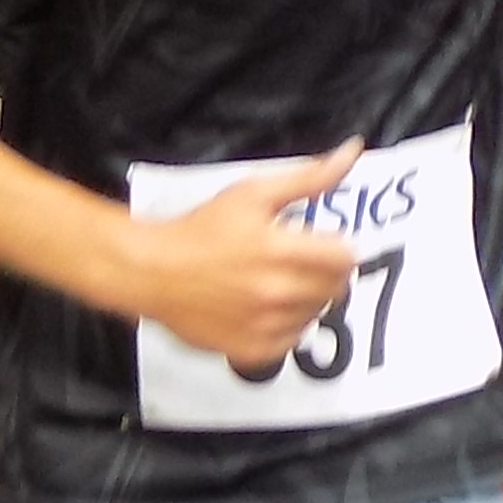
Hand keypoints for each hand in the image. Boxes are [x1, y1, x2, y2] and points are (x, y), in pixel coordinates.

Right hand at [109, 145, 365, 371]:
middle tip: (297, 263)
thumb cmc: (198, 231)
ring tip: (275, 284)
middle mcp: (277, 292)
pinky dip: (285, 326)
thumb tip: (350, 152)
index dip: (336, 248)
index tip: (320, 245)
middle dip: (323, 273)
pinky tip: (263, 308)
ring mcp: (265, 325)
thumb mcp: (253, 193)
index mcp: (282, 250)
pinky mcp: (252, 349)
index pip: (346, 257)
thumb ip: (310, 177)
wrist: (151, 272)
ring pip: (316, 315)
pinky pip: (292, 341)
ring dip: (305, 300)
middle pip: (336, 289)